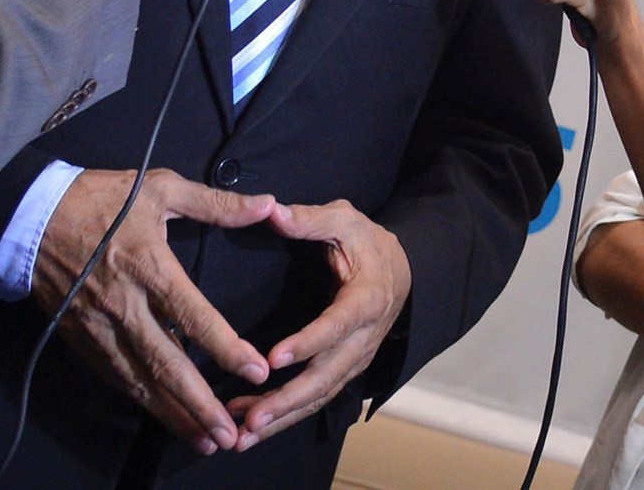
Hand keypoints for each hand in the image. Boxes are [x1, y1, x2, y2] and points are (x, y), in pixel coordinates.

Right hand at [32, 168, 277, 454]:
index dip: (226, 347)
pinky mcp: (83, 339)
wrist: (35, 216)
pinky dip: (142, 401)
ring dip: (174, 414)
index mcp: (149, 266)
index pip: (194, 316)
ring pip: (141, 381)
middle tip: (231, 435)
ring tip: (207, 440)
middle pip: (168, 364)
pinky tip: (165, 417)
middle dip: (200, 404)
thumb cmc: (104, 199)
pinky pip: (116, 377)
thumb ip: (215, 204)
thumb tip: (268, 205)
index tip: (257, 371)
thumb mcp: (160, 187)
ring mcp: (101, 327)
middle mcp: (126, 305)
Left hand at [227, 199, 410, 450]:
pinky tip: (252, 421)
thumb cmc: (367, 241)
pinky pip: (316, 398)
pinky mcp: (344, 370)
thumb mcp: (343, 219)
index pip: (336, 326)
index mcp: (365, 299)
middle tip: (251, 417)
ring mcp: (355, 359)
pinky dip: (286, 415)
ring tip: (242, 432)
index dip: (308, 343)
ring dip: (282, 417)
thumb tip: (272, 211)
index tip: (274, 359)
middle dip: (288, 400)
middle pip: (327, 377)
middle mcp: (363, 338)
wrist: (401, 270)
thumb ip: (309, 219)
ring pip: (320, 396)